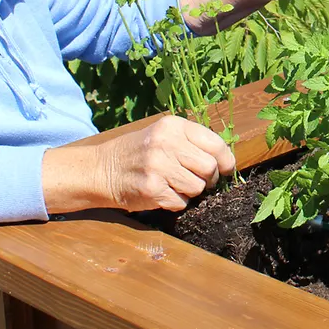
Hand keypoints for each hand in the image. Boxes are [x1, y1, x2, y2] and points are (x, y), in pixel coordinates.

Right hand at [45, 115, 236, 213]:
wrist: (102, 169)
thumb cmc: (139, 152)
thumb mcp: (163, 134)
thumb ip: (192, 141)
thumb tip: (226, 159)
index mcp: (173, 126)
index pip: (215, 144)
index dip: (226, 160)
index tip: (225, 168)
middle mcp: (166, 143)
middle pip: (209, 168)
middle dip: (209, 178)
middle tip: (199, 180)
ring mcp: (158, 167)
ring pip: (197, 187)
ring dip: (191, 191)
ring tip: (175, 184)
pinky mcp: (151, 189)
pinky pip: (181, 202)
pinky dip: (176, 202)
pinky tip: (162, 192)